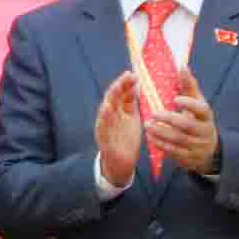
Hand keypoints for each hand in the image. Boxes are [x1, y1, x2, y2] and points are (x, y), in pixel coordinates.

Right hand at [95, 71, 142, 185]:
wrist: (122, 163)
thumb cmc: (126, 140)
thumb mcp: (131, 119)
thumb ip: (131, 104)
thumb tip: (135, 86)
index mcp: (118, 112)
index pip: (121, 95)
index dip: (126, 84)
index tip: (133, 75)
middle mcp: (110, 117)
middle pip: (113, 98)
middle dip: (119, 87)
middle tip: (127, 76)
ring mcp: (105, 128)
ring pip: (106, 110)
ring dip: (111, 98)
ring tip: (116, 87)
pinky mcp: (103, 139)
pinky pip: (102, 127)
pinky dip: (103, 117)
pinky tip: (106, 108)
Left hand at [148, 68, 219, 174]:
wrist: (209, 148)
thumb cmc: (198, 119)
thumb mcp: (197, 103)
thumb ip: (188, 86)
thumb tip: (181, 64)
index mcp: (206, 115)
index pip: (201, 109)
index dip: (189, 104)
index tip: (175, 99)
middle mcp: (204, 131)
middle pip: (187, 125)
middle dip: (169, 119)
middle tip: (153, 113)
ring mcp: (197, 146)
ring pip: (179, 140)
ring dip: (162, 133)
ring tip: (147, 125)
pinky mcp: (189, 158)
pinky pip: (174, 152)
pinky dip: (162, 145)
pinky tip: (151, 138)